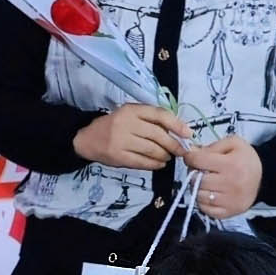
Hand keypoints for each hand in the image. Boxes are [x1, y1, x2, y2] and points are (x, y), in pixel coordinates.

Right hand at [76, 103, 190, 172]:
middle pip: (158, 135)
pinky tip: (159, 164)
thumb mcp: (131, 115)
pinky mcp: (117, 156)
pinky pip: (142, 162)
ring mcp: (120, 140)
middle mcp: (125, 123)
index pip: (159, 115)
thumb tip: (180, 132)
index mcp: (131, 110)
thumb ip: (151, 120)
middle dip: (174, 145)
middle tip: (181, 151)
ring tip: (168, 157)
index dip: (177, 125)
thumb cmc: (114, 126)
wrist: (87, 139)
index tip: (188, 134)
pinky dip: (155, 164)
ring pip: (152, 150)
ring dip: (165, 156)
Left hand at [183, 134, 262, 219]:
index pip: (198, 161)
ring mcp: (230, 200)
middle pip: (196, 179)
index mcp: (232, 164)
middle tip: (201, 170)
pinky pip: (205, 209)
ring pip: (198, 195)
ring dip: (198, 188)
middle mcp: (231, 184)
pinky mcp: (229, 212)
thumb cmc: (245, 160)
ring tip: (207, 182)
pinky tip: (211, 193)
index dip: (191, 157)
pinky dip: (203, 201)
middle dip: (194, 173)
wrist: (265, 178)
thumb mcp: (234, 144)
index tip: (193, 158)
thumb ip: (211, 146)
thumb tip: (191, 152)